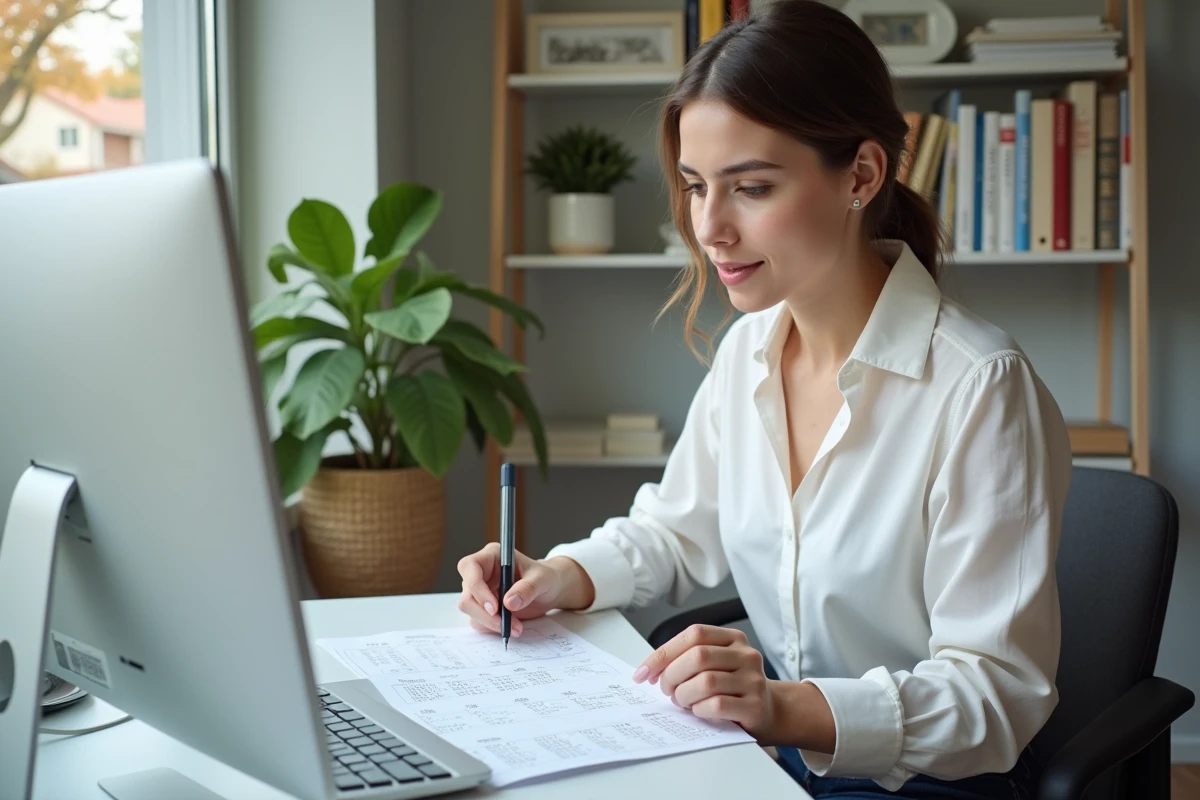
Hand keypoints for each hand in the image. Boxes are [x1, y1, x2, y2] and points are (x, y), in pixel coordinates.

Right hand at [456, 544, 593, 636]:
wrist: (550, 591)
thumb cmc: (545, 577)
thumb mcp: (542, 579)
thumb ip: (527, 588)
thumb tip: (509, 602)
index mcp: (491, 556)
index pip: (469, 567)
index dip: (477, 588)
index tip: (495, 607)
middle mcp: (481, 572)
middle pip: (467, 596)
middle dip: (484, 614)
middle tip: (506, 625)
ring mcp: (480, 591)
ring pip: (471, 612)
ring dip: (491, 623)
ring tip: (516, 627)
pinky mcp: (483, 607)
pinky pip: (479, 621)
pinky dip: (493, 628)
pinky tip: (512, 627)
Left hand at [633, 624, 776, 737]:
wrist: (769, 711)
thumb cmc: (733, 687)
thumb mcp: (715, 664)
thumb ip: (687, 659)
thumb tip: (649, 669)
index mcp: (733, 638)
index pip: (693, 634)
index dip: (664, 653)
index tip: (644, 672)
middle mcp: (746, 655)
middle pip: (698, 657)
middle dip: (672, 676)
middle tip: (667, 690)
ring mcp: (753, 679)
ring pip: (706, 682)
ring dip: (684, 695)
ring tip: (683, 701)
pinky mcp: (755, 706)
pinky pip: (717, 705)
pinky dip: (699, 709)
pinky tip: (699, 711)